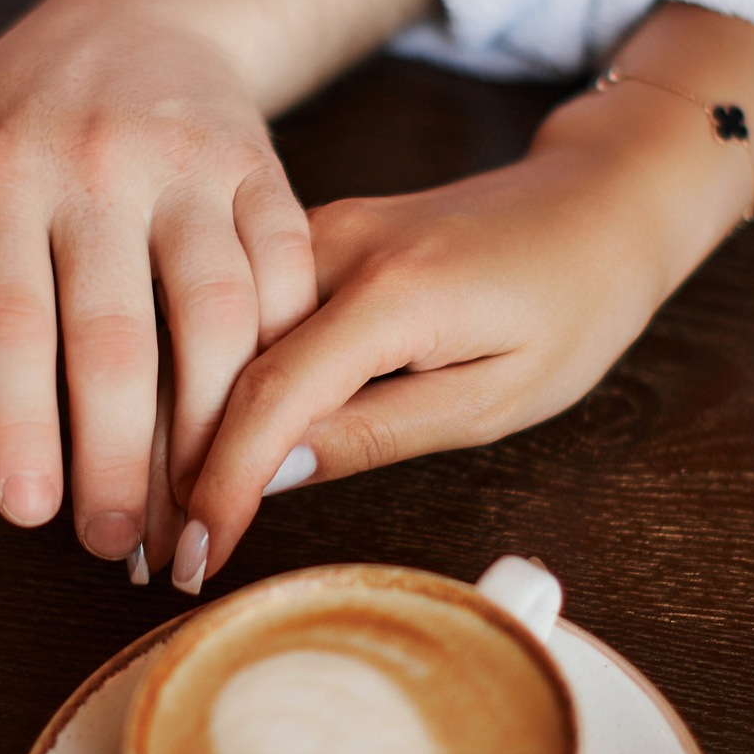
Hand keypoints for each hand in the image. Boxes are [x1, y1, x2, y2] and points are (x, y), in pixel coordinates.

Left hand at [0, 0, 312, 566]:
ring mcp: (189, 163)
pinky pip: (285, 281)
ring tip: (191, 514)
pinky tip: (259, 432)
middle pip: (116, 338)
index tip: (30, 516)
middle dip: (119, 461)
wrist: (135, 18)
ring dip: (210, 435)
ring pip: (217, 318)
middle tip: (119, 550)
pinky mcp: (264, 170)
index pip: (7, 321)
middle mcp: (93, 163)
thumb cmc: (9, 136)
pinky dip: (278, 366)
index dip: (21, 426)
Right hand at [177, 94, 715, 587]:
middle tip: (158, 554)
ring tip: (161, 515)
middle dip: (175, 461)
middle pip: (219, 360)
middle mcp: (337, 242)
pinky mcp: (312, 235)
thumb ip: (379, 432)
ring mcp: (318, 229)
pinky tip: (194, 443)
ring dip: (181, 421)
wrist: (595, 199)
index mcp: (394, 287)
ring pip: (216, 336)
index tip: (199, 552)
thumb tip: (273, 475)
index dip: (222, 480)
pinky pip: (243, 314)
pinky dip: (213, 380)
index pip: (273, 394)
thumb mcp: (495, 398)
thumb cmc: (572, 303)